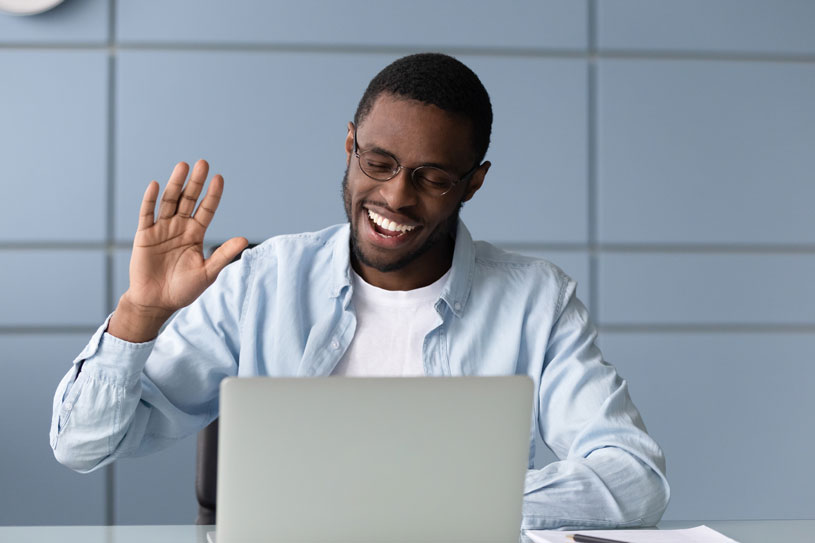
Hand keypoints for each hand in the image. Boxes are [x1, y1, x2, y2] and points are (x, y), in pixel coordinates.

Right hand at [109, 160, 247, 341]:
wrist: (157, 302)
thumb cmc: (184, 289)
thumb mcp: (207, 273)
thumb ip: (223, 255)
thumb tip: (244, 240)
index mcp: (196, 234)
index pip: (206, 209)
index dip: (213, 194)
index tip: (220, 178)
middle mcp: (180, 227)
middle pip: (189, 200)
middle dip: (195, 182)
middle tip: (203, 163)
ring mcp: (161, 229)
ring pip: (169, 202)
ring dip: (176, 184)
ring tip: (183, 166)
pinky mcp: (144, 235)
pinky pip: (147, 214)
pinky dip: (150, 200)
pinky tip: (156, 185)